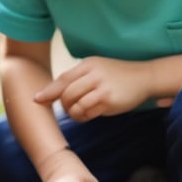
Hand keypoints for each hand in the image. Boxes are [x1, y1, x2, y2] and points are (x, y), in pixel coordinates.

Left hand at [34, 57, 152, 120]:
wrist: (145, 77)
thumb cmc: (118, 75)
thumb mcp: (97, 69)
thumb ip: (79, 78)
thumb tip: (55, 92)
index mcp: (87, 64)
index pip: (62, 79)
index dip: (48, 91)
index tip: (37, 99)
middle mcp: (92, 74)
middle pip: (66, 94)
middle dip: (64, 105)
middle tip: (69, 110)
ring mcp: (101, 87)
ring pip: (75, 104)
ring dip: (74, 113)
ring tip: (79, 113)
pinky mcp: (109, 100)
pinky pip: (88, 112)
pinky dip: (84, 116)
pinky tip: (88, 115)